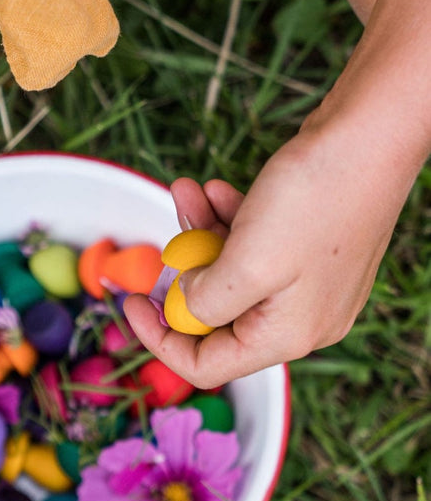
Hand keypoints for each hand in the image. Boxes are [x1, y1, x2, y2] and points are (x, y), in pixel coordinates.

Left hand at [123, 121, 411, 387]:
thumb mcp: (245, 263)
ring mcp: (305, 282)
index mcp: (287, 335)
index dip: (159, 338)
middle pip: (215, 316)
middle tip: (165, 237)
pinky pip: (250, 245)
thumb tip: (185, 304)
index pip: (206, 364)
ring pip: (228, 271)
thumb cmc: (315, 199)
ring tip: (187, 192)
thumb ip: (206, 300)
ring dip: (199, 234)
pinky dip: (225, 219)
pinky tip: (216, 189)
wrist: (371, 136)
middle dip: (183, 271)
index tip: (130, 300)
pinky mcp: (307, 248)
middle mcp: (300, 317)